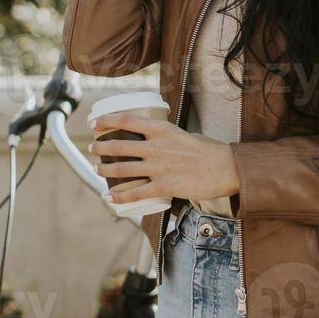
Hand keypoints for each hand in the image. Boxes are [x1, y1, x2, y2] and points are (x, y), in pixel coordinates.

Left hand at [88, 112, 240, 204]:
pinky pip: (135, 193)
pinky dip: (119, 196)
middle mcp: (156, 147)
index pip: (127, 121)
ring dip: (104, 170)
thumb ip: (168, 138)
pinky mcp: (164, 187)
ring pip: (122, 169)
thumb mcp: (185, 134)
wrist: (226, 169)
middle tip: (93, 149)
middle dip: (100, 148)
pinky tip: (110, 197)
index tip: (95, 124)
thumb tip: (156, 142)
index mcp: (162, 129)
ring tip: (97, 170)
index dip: (107, 121)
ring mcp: (159, 168)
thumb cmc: (209, 151)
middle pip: (118, 146)